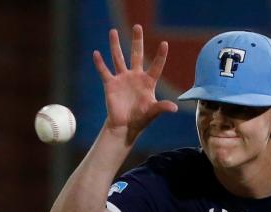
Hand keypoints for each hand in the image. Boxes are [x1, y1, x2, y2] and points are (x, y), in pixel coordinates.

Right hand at [93, 25, 178, 144]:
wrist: (124, 127)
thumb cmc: (140, 119)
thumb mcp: (152, 112)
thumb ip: (162, 107)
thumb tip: (174, 108)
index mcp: (148, 82)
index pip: (156, 66)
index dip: (160, 56)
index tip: (165, 43)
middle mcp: (135, 76)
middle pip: (136, 55)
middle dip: (137, 41)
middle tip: (138, 26)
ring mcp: (122, 79)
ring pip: (118, 58)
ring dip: (115, 45)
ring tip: (113, 31)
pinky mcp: (110, 84)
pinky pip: (104, 71)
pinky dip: (100, 63)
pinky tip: (96, 53)